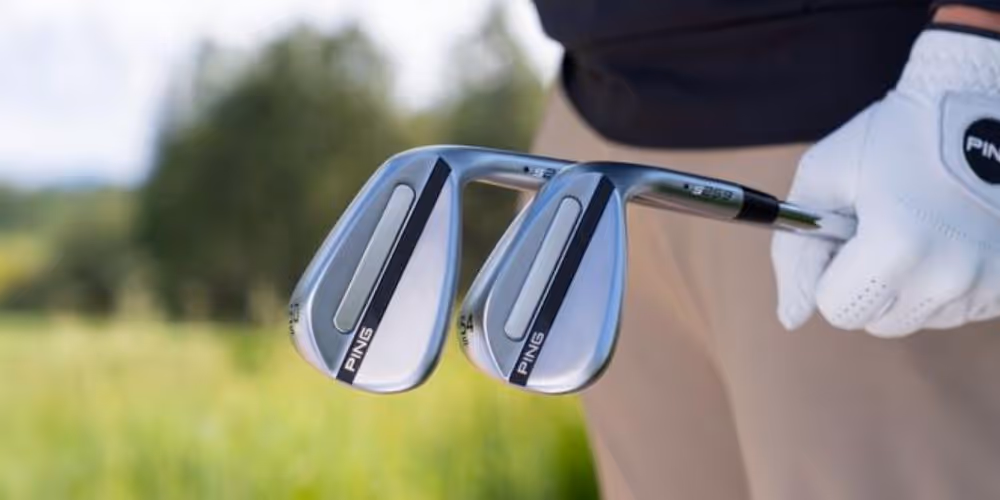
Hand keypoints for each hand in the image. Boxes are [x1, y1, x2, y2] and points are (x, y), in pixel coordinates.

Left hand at [772, 28, 999, 336]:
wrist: (976, 99)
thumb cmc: (892, 137)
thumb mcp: (823, 178)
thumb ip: (795, 254)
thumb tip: (791, 318)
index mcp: (896, 247)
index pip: (839, 310)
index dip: (831, 273)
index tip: (846, 238)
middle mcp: (949, 275)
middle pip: (880, 322)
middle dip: (868, 284)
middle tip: (883, 227)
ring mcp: (990, 282)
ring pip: (921, 318)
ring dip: (909, 285)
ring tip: (921, 224)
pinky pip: (960, 308)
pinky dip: (948, 283)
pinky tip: (952, 235)